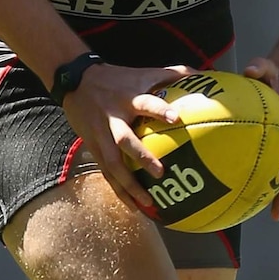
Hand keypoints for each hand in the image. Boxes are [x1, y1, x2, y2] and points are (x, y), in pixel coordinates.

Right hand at [63, 62, 192, 213]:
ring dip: (129, 184)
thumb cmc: (118, 77)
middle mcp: (114, 117)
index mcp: (129, 97)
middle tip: (161, 173)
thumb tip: (202, 73)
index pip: (146, 103)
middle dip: (142, 157)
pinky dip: (119, 190)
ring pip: (113, 163)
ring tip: (148, 202)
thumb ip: (172, 73)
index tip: (176, 119)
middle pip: (126, 139)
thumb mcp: (143, 73)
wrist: (76, 80)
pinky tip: (133, 206)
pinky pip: (106, 172)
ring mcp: (102, 134)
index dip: (160, 110)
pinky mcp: (94, 146)